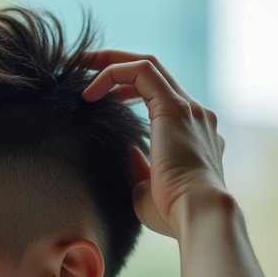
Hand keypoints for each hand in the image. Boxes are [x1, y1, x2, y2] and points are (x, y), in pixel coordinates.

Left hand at [81, 51, 229, 238]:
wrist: (199, 214)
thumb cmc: (174, 212)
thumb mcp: (148, 188)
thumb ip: (139, 167)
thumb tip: (127, 153)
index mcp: (190, 133)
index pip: (158, 95)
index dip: (125, 89)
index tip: (95, 96)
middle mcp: (193, 114)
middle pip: (153, 72)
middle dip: (114, 65)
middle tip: (80, 66)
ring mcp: (187, 108)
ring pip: (147, 64)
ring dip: (110, 62)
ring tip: (78, 66)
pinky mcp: (174, 107)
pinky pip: (141, 71)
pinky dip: (112, 74)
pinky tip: (89, 93)